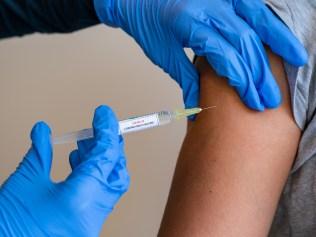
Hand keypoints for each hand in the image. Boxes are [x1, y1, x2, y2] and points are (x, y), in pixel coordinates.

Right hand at [0, 105, 129, 236]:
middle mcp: (93, 214)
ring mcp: (91, 224)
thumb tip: (44, 130)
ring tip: (84, 144)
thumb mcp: (25, 183)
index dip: (107, 130)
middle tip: (100, 129)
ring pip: (110, 185)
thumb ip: (40, 153)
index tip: (105, 114)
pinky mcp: (85, 227)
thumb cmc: (9, 227)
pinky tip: (78, 164)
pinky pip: (99, 197)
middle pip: (116, 173)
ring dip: (100, 161)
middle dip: (110, 147)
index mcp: (81, 199)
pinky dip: (93, 177)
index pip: (106, 156)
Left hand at [94, 0, 306, 112]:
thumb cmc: (147, 24)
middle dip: (259, 71)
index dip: (241, 78)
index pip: (224, 54)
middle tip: (269, 97)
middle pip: (244, 40)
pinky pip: (252, 6)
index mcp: (189, 22)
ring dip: (278, 41)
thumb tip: (197, 106)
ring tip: (298, 60)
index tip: (251, 99)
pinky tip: (281, 36)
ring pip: (256, 19)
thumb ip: (185, 77)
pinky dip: (270, 22)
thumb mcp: (162, 54)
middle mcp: (208, 5)